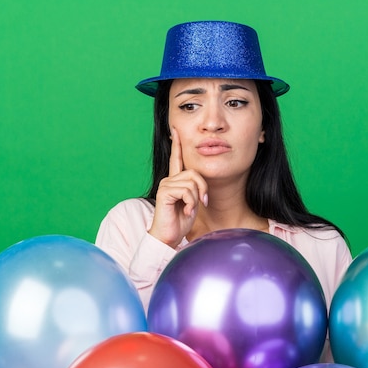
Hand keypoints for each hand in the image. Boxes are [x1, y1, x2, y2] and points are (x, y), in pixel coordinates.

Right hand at [148, 128, 207, 247]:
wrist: (168, 237)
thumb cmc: (180, 222)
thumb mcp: (192, 203)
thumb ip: (195, 189)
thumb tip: (200, 183)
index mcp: (175, 181)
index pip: (176, 159)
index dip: (177, 145)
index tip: (175, 130)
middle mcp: (168, 180)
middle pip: (194, 173)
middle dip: (202, 189)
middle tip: (202, 203)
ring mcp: (165, 185)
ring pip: (192, 183)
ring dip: (196, 199)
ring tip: (190, 209)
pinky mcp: (164, 191)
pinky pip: (186, 191)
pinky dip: (190, 203)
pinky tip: (186, 211)